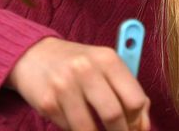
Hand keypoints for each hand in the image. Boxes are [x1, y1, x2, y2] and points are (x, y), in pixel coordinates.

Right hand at [6, 37, 150, 130]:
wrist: (35, 54)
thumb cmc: (79, 64)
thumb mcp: (106, 67)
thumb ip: (128, 91)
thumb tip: (143, 126)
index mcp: (108, 59)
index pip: (135, 100)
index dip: (139, 121)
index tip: (136, 128)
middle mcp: (86, 69)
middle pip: (114, 115)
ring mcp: (65, 86)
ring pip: (89, 129)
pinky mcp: (48, 102)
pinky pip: (70, 128)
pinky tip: (79, 123)